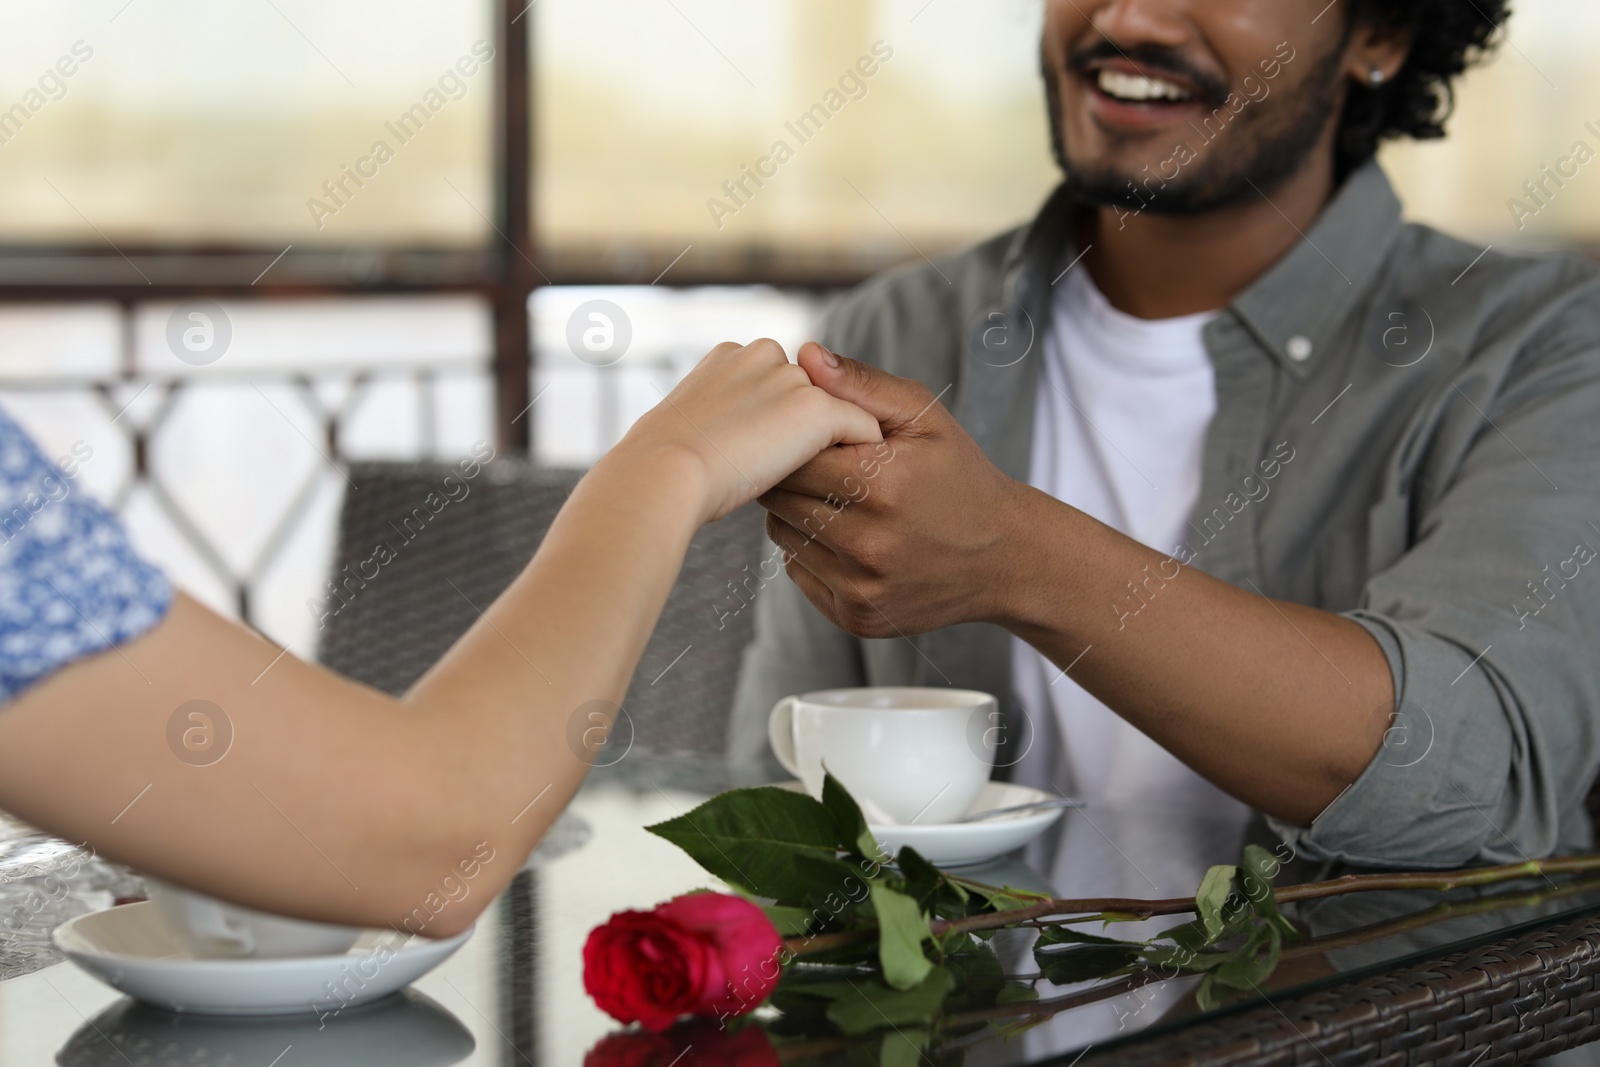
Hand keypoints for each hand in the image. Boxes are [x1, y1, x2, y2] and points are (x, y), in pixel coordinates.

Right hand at [617, 339, 882, 522]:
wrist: (663, 473)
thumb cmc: (657, 467)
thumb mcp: (684, 431)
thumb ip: (715, 422)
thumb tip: (714, 441)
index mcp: (729, 357)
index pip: (773, 386)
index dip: (775, 425)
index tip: (766, 461)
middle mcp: (764, 356)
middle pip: (809, 394)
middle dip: (807, 430)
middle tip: (796, 474)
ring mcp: (793, 381)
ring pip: (837, 412)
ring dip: (835, 445)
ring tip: (825, 485)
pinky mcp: (817, 409)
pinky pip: (863, 431)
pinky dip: (862, 456)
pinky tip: (848, 488)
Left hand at [759, 343, 1026, 636]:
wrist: (1003, 557)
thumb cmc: (959, 475)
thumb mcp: (925, 418)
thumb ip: (862, 385)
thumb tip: (805, 355)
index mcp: (884, 486)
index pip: (796, 457)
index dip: (796, 442)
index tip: (809, 436)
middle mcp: (870, 543)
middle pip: (782, 499)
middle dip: (791, 476)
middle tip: (817, 466)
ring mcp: (861, 587)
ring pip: (784, 537)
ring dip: (796, 514)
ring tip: (835, 499)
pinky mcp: (855, 618)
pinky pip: (799, 573)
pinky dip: (810, 551)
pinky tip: (845, 537)